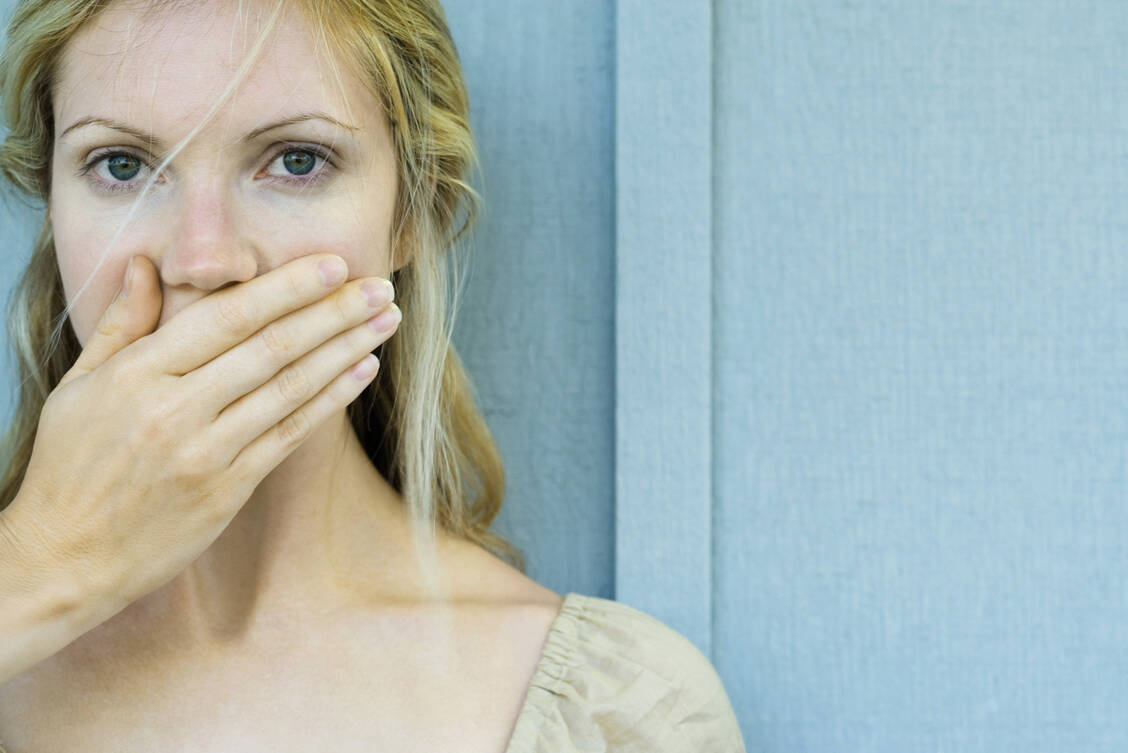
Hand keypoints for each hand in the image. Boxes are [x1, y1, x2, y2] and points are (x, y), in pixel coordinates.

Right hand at [5, 252, 400, 611]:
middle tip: (380, 286)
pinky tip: (363, 370)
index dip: (288, 288)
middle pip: (272, 348)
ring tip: (387, 320)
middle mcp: (176, 409)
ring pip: (291, 388)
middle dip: (334, 312)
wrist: (66, 558)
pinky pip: (291, 434)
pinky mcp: (229, 490)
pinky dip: (330, 399)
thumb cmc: (70, 465)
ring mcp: (206, 452)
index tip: (334, 264)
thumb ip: (122, 324)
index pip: (228, 317)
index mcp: (139, 374)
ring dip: (346, 349)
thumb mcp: (80, 386)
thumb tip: (145, 264)